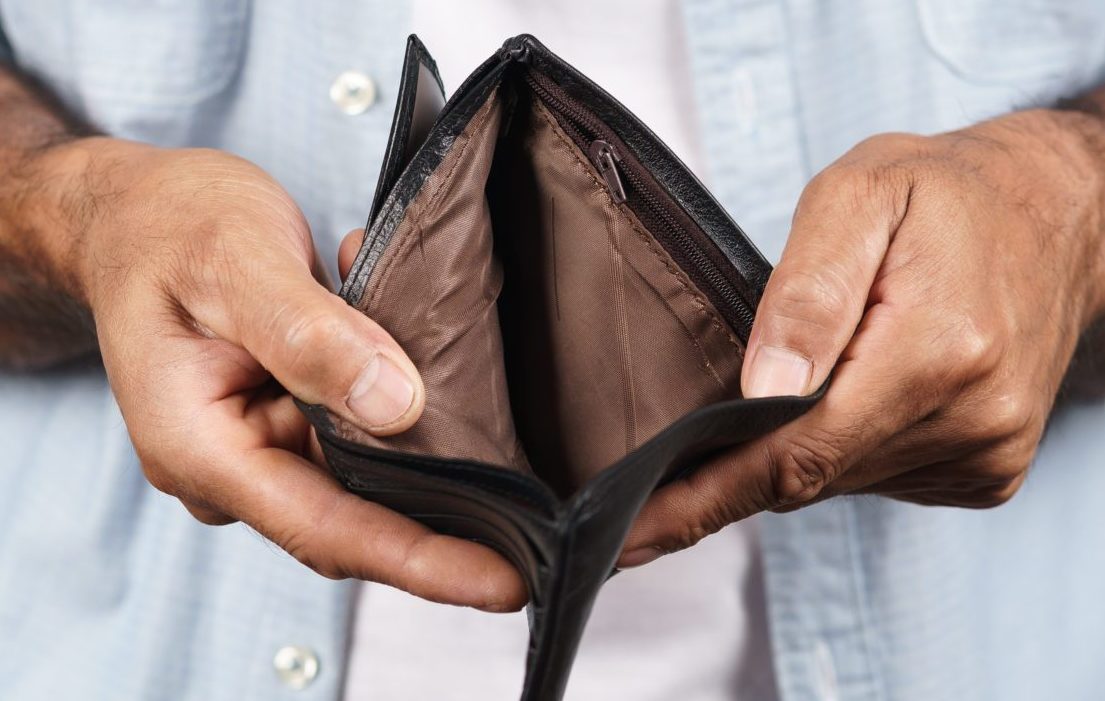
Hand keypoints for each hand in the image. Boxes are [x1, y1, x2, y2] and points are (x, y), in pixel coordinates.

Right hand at [42, 137, 525, 609]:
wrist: (136, 212)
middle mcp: (232, 463)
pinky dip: (403, 399)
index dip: (418, 560)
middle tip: (538, 531)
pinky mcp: (286, 418)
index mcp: (200, 446)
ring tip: (502, 441)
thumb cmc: (169, 226)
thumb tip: (396, 406)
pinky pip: (359, 429)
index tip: (502, 581)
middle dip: (443, 528)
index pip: (324, 526)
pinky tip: (432, 356)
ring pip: (366, 472)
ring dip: (429, 447)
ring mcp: (260, 444)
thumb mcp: (235, 261)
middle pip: (353, 517)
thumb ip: (308, 334)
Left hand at [620, 108, 1104, 565]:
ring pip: (841, 480)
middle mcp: (971, 419)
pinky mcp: (987, 468)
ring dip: (797, 446)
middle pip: (811, 475)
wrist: (1056, 213)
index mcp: (938, 351)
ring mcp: (985, 452)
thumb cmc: (946, 193)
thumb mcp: (860, 195)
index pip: (795, 453)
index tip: (633, 535)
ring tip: (795, 376)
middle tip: (665, 462)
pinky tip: (849, 393)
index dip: (704, 499)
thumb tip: (761, 390)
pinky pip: (880, 477)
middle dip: (732, 470)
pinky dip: (843, 448)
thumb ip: (807, 292)